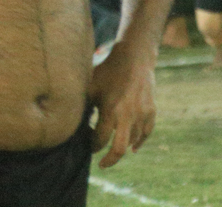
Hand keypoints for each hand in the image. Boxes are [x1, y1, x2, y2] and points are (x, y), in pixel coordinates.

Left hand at [89, 42, 156, 167]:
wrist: (135, 57)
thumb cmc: (108, 71)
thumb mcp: (91, 87)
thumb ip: (83, 107)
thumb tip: (70, 125)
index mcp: (110, 110)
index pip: (100, 140)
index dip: (92, 146)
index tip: (88, 145)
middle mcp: (127, 115)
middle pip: (119, 149)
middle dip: (109, 160)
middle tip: (101, 164)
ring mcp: (142, 113)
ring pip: (133, 141)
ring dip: (123, 147)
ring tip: (114, 149)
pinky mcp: (151, 110)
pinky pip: (146, 132)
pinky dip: (140, 141)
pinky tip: (134, 147)